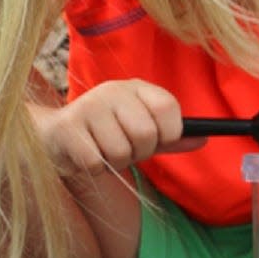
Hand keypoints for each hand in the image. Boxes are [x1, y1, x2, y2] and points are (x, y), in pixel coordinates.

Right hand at [30, 78, 204, 175]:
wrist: (53, 136)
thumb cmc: (105, 135)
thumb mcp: (140, 133)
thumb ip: (171, 137)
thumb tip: (205, 138)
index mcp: (134, 88)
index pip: (168, 107)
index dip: (170, 132)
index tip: (160, 140)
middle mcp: (112, 91)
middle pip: (146, 134)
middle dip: (139, 153)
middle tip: (125, 149)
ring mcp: (88, 107)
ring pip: (121, 152)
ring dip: (115, 163)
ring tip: (102, 151)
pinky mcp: (68, 128)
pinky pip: (97, 163)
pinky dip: (96, 169)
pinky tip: (87, 155)